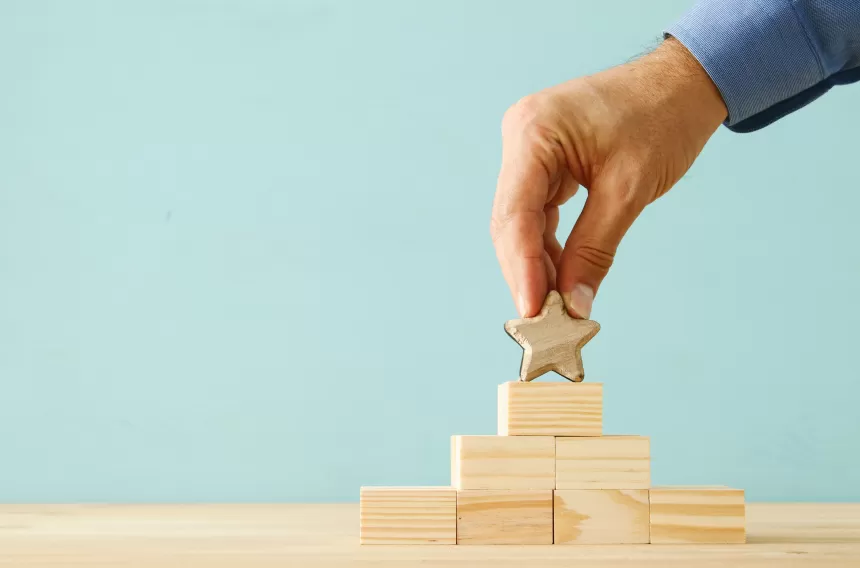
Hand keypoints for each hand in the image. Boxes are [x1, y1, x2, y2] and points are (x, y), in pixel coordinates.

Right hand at [490, 38, 726, 317]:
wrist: (683, 83)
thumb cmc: (662, 119)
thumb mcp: (629, 189)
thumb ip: (595, 249)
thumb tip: (574, 304)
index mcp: (534, 132)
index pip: (515, 213)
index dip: (521, 267)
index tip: (533, 310)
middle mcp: (520, 137)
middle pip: (511, 221)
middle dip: (527, 272)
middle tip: (544, 320)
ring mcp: (529, 149)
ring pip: (521, 222)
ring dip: (537, 264)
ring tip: (556, 305)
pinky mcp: (543, 161)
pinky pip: (538, 213)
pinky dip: (550, 246)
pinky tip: (562, 276)